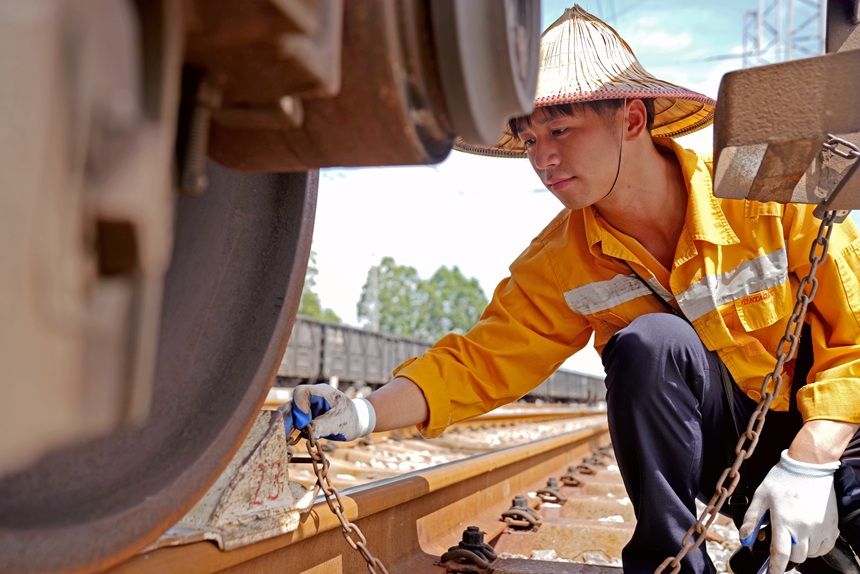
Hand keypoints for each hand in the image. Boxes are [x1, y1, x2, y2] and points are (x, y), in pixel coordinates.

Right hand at [287, 383, 375, 440]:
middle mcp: (311, 398)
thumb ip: (323, 425)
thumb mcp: (340, 423)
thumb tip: (306, 431)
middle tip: (282, 434)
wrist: (356, 422)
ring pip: (290, 413)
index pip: (302, 392)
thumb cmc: (351, 419)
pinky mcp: (305, 418)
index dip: (299, 406)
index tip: (303, 423)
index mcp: (322, 392)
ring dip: (286, 426)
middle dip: (286, 418)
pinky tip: (287, 440)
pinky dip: (290, 430)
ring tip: (283, 439)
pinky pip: (294, 422)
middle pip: (292, 403)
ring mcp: (307, 407)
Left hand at [739, 449, 839, 572]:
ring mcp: (820, 527)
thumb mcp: (760, 496)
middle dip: (786, 555)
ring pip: (810, 553)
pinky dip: (816, 546)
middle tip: (781, 543)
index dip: (775, 567)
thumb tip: (745, 538)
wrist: (808, 466)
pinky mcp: (831, 525)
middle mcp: (804, 528)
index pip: (780, 554)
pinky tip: (807, 535)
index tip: (772, 572)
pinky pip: (825, 547)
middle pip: (796, 557)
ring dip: (801, 550)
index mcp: (784, 521)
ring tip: (793, 534)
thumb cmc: (782, 479)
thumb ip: (752, 519)